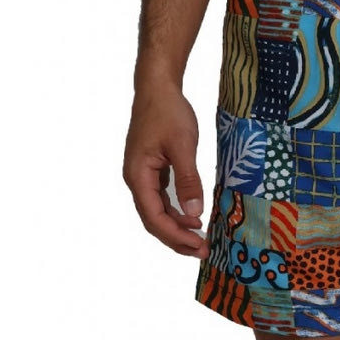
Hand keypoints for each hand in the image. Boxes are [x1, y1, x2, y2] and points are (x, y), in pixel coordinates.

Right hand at [122, 83, 209, 258]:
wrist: (157, 88)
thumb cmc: (168, 113)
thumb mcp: (183, 146)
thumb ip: (188, 180)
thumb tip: (194, 213)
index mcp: (138, 176)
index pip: (154, 217)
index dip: (175, 235)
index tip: (198, 245)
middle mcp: (136, 179)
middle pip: (153, 220)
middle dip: (176, 238)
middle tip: (203, 250)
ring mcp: (142, 175)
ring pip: (157, 211)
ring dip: (177, 227)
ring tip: (200, 240)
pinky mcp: (152, 170)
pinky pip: (161, 199)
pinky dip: (176, 211)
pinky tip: (192, 217)